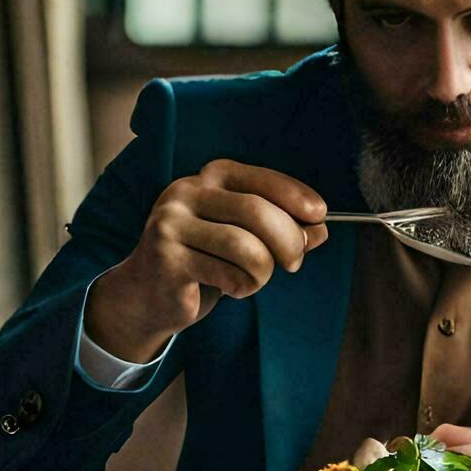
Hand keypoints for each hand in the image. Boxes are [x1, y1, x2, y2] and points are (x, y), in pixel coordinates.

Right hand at [86, 159, 327, 360]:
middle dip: (289, 242)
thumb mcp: (247, 237)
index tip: (319, 215)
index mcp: (210, 177)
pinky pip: (228, 274)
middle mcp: (187, 192)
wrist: (149, 294)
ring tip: (252, 279)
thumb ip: (282, 228)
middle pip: (258, 212)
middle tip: (293, 264)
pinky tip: (229, 287)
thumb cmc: (206, 259)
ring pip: (246, 248)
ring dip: (263, 272)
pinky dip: (242, 287)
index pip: (262, 180)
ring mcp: (172, 224)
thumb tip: (322, 228)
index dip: (296, 196)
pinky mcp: (167, 259)